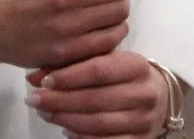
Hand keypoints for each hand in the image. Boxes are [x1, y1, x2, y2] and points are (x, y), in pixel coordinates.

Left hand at [27, 50, 169, 137]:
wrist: (159, 95)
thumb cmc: (124, 75)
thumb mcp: (107, 61)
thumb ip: (74, 64)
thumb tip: (35, 76)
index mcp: (137, 66)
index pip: (99, 70)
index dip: (69, 76)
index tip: (44, 80)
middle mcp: (144, 93)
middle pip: (95, 99)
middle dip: (60, 100)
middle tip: (34, 99)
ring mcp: (143, 120)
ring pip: (98, 123)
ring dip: (66, 119)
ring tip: (45, 112)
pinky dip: (82, 137)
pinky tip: (66, 129)